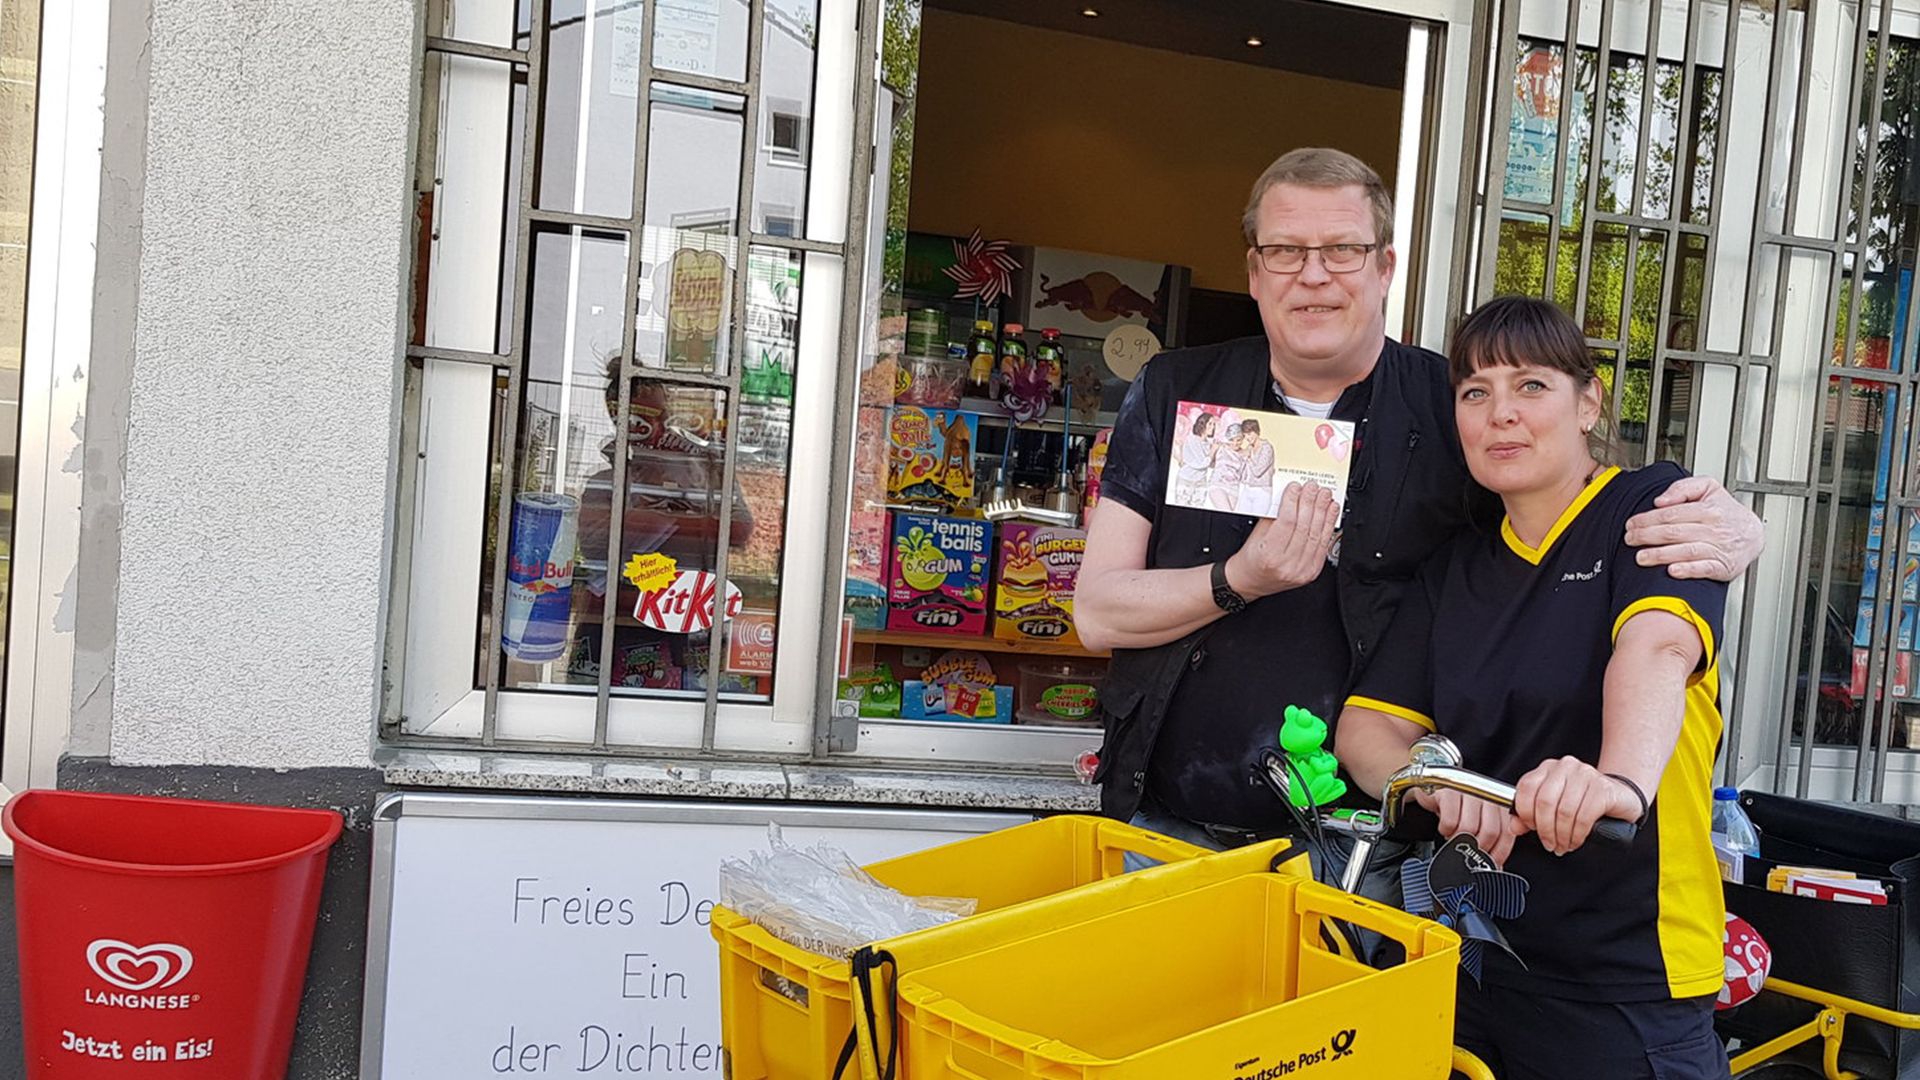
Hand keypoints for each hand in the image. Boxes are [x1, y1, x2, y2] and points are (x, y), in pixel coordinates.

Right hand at [1224, 482, 1336, 598]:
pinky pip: (1323, 545)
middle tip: (1313, 487)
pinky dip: (1328, 525)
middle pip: (1304, 527)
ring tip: (1324, 496)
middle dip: (1310, 503)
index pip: (1286, 523)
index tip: (1296, 488)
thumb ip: (1272, 517)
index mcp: (1269, 556)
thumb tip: (1289, 497)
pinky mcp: (1312, 571)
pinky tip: (1330, 512)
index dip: (1293, 502)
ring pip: (1316, 535)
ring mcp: (1302, 570)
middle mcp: (1287, 565)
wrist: (1252, 581)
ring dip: (1322, 511)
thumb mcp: (1255, 536)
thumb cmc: (1251, 560)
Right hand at [1411, 787, 1519, 866]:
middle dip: (1476, 849)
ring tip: (1454, 837)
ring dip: (1458, 840)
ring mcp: (1468, 792)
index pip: (1506, 835)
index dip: (1497, 854)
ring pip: (1469, 828)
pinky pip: (1450, 820)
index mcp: (1500, 806)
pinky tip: (1445, 828)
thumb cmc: (1459, 810)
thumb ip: (1491, 843)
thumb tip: (1495, 868)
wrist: (1434, 788)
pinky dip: (1445, 830)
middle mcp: (1488, 796)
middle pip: (1489, 832)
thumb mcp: (1479, 824)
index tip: (1487, 864)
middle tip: (1466, 851)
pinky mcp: (1448, 792)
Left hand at [1511, 757, 1639, 854]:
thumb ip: (1530, 815)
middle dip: (1544, 830)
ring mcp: (1586, 774)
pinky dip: (1577, 834)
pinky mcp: (1603, 788)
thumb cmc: (1583, 802)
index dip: (1525, 814)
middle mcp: (1565, 766)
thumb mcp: (1553, 807)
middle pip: (1544, 802)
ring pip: (1564, 812)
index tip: (1531, 829)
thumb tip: (1515, 827)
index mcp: (1548, 768)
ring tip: (1563, 845)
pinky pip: (1583, 817)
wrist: (1620, 797)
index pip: (1526, 788)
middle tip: (1549, 844)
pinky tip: (1576, 840)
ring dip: (1562, 836)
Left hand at [1624, 475, 1763, 580]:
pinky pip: (1704, 569)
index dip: (1648, 519)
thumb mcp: (1709, 488)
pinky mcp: (1723, 567)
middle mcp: (1714, 529)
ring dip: (1661, 555)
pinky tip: (1672, 571)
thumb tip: (1661, 500)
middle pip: (1674, 532)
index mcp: (1709, 509)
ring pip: (1686, 551)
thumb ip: (1683, 487)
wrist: (1753, 534)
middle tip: (1630, 539)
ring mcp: (1719, 549)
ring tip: (1641, 557)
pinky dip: (1688, 570)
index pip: (1671, 514)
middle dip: (1647, 536)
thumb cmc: (1725, 511)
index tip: (1632, 523)